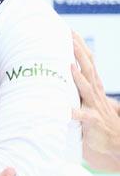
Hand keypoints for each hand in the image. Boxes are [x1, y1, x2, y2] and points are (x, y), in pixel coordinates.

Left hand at [71, 31, 119, 154]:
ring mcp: (94, 106)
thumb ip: (77, 89)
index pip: (88, 62)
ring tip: (68, 63)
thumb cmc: (97, 123)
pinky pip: (80, 116)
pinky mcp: (92, 121)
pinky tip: (62, 108)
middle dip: (78, 52)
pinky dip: (71, 111)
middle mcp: (95, 93)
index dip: (80, 47)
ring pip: (86, 87)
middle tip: (69, 36)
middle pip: (88, 68)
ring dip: (78, 75)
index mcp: (94, 87)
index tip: (70, 31)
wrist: (116, 144)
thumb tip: (61, 73)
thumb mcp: (88, 102)